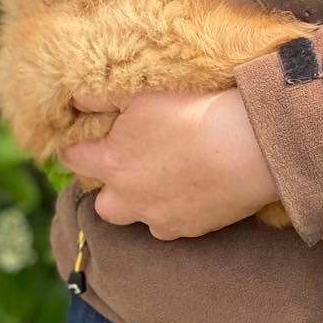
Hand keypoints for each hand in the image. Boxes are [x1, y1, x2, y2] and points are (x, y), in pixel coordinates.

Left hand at [60, 89, 278, 240]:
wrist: (249, 146)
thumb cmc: (195, 113)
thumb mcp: (143, 93)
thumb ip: (102, 97)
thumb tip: (76, 99)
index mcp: (112, 163)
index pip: (73, 159)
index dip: (76, 146)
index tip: (86, 137)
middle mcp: (128, 198)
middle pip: (102, 202)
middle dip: (109, 185)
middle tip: (130, 162)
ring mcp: (159, 218)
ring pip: (136, 218)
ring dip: (141, 202)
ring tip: (164, 178)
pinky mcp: (189, 229)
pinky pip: (171, 225)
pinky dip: (176, 210)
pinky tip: (194, 187)